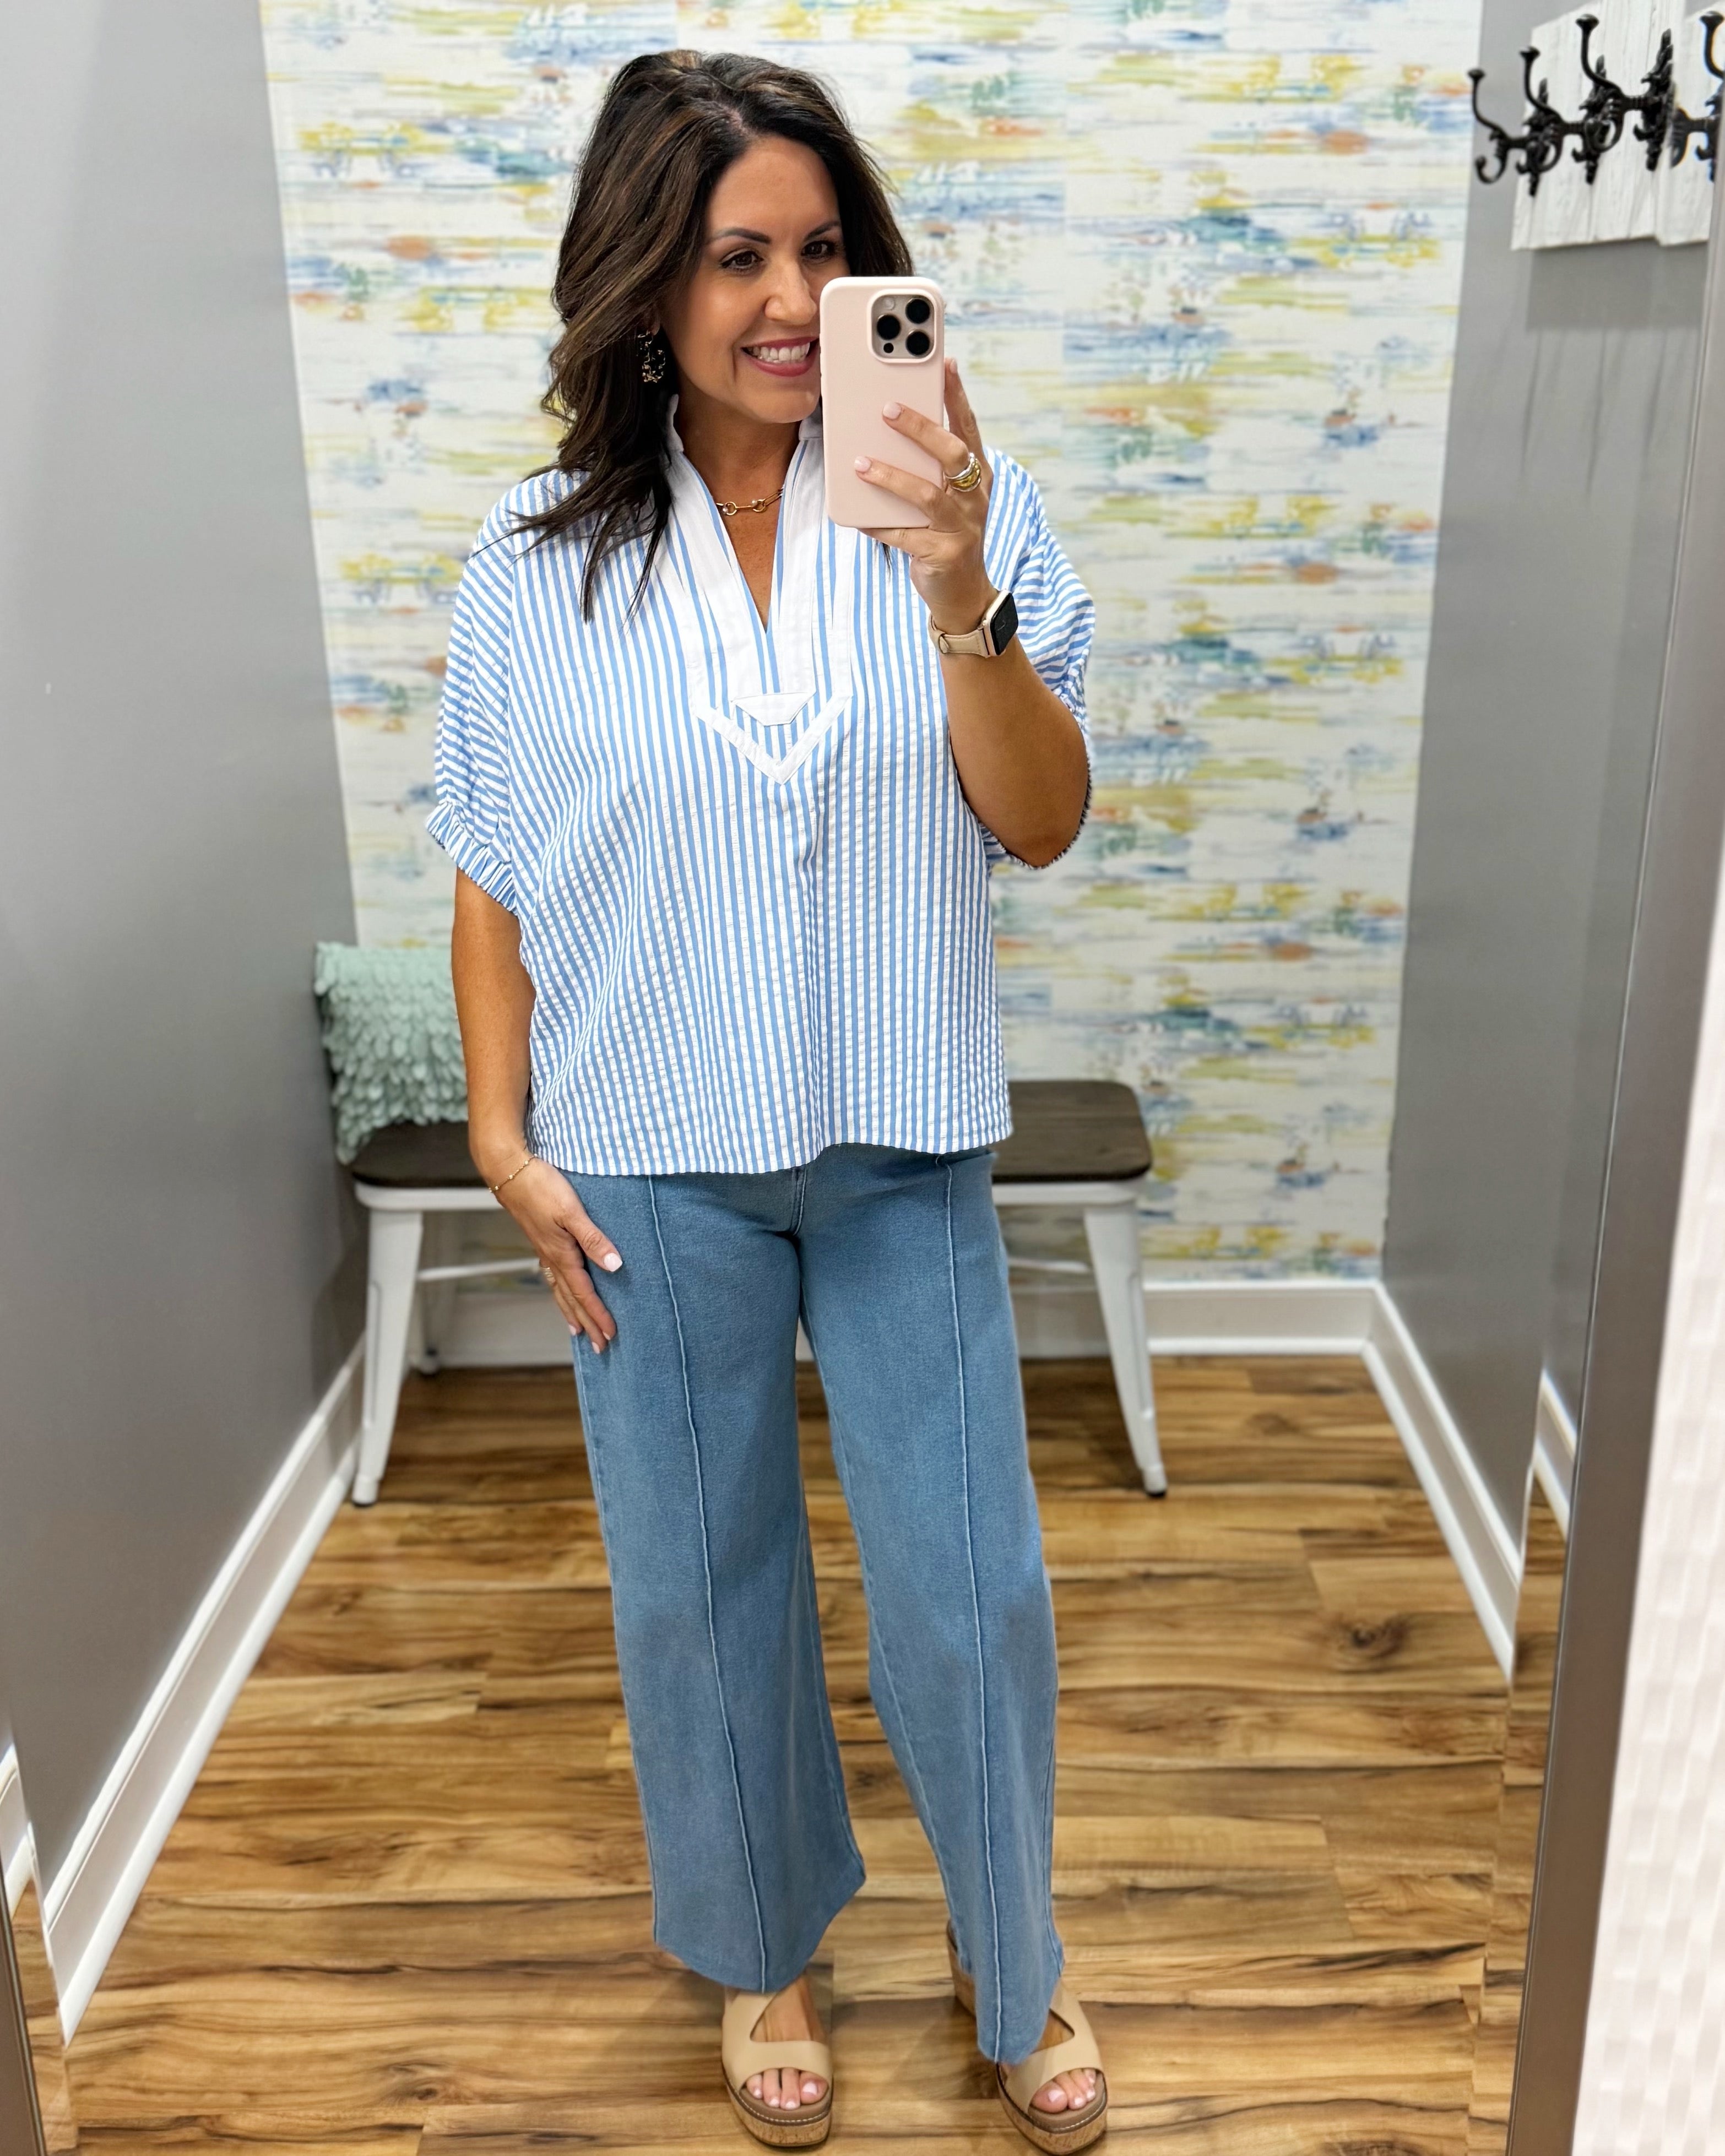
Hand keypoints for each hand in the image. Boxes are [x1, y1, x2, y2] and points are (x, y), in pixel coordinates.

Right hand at [494, 1158, 621, 1352]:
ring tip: (578, 1330)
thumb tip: (615, 1266)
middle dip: (587, 1323)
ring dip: (571, 1312)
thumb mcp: (572, 1212)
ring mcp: (544, 1250)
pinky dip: (560, 1292)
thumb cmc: (541, 1186)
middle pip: (572, 1299)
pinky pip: (552, 1276)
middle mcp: (552, 1258)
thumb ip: (593, 1239)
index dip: (599, 1315)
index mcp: (561, 1255)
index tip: (611, 1334)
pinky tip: (562, 1291)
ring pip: (560, 1290)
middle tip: (600, 1346)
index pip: (585, 1293)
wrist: (509, 1171)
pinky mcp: (540, 1240)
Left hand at [855, 357, 993, 633]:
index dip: (957, 396)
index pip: (969, 427)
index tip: (945, 363)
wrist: (962, 593)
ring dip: (891, 476)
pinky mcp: (942, 554)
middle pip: (951, 454)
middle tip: (887, 408)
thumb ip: (929, 466)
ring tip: (860, 463)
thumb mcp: (947, 495)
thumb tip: (887, 427)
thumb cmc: (948, 533)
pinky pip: (903, 536)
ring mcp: (961, 527)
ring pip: (926, 495)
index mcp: (978, 475)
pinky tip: (856, 517)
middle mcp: (974, 497)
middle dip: (920, 428)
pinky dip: (878, 525)